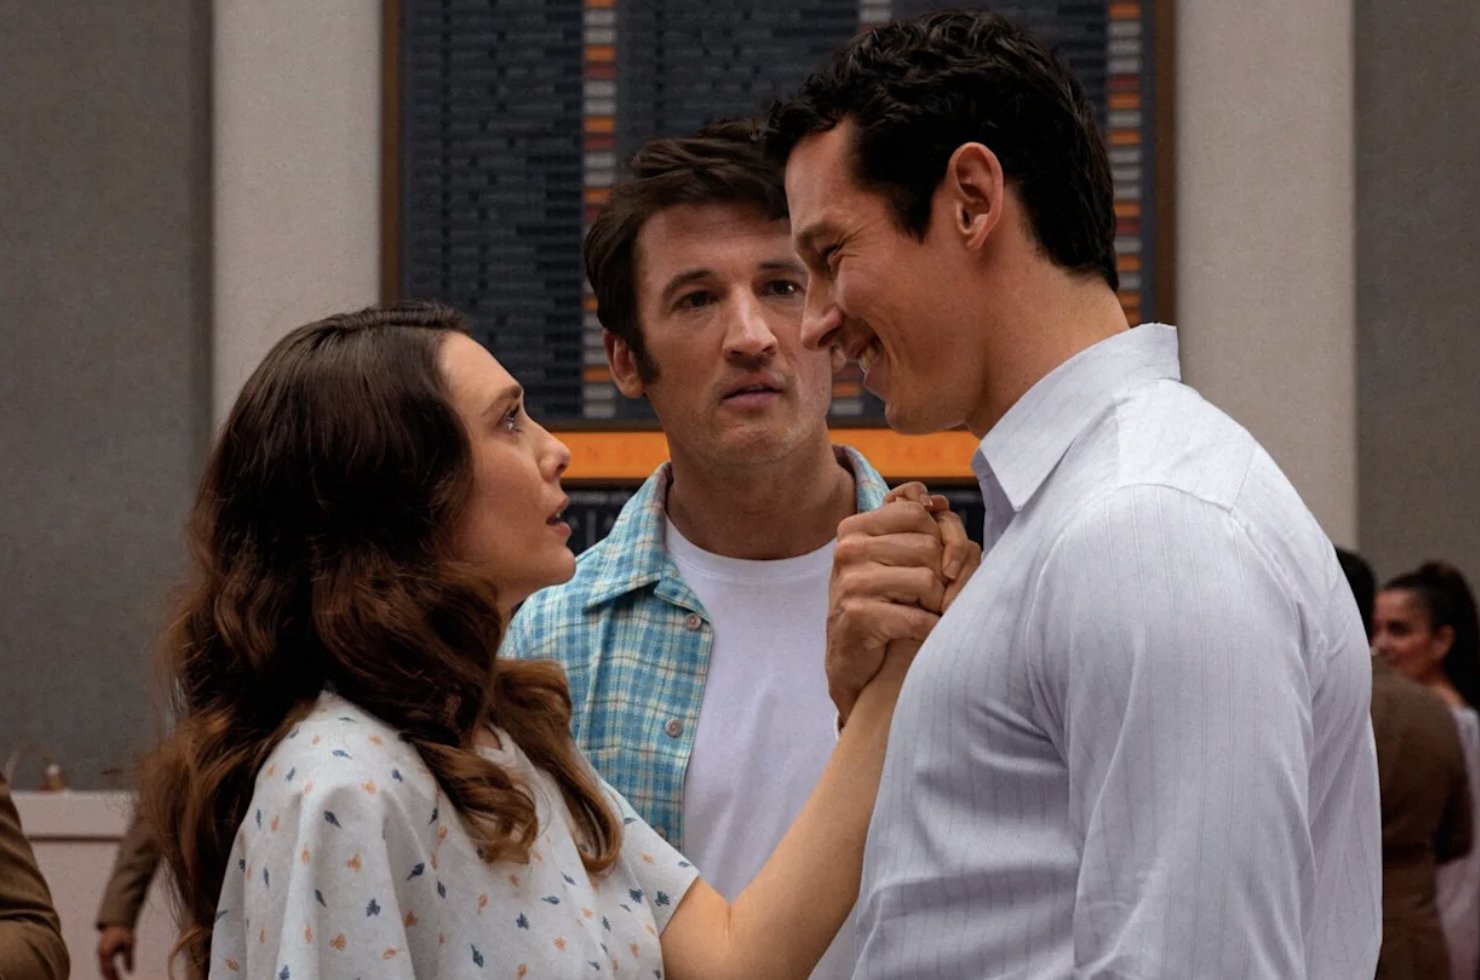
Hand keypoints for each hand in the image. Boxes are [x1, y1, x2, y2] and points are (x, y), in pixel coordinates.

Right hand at [98, 926, 135, 979]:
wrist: (116, 923)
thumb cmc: (124, 933)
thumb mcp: (130, 944)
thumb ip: (129, 958)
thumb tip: (130, 971)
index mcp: (106, 951)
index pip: (109, 968)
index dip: (113, 977)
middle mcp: (101, 953)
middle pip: (104, 970)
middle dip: (110, 978)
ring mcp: (100, 953)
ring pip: (102, 968)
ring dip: (108, 976)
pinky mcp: (102, 953)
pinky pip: (103, 965)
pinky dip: (108, 971)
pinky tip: (114, 976)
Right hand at [828, 485, 980, 723]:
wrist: (852, 662)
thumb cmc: (882, 605)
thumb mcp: (893, 558)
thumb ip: (917, 527)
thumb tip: (941, 503)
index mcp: (856, 527)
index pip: (918, 512)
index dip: (945, 536)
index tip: (947, 563)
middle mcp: (848, 549)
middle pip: (928, 545)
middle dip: (945, 576)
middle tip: (939, 597)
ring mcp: (850, 581)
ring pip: (926, 579)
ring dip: (938, 603)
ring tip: (929, 613)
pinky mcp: (857, 614)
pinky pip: (917, 617)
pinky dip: (931, 629)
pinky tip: (926, 634)